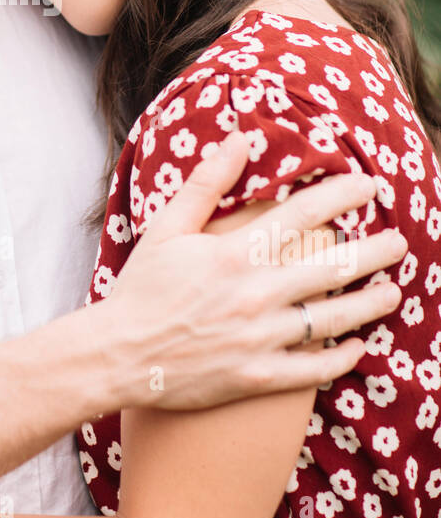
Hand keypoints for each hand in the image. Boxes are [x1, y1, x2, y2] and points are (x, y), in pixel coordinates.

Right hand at [97, 131, 404, 411]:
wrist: (117, 357)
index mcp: (234, 254)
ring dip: (370, 303)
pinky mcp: (258, 377)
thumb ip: (207, 184)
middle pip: (332, 267)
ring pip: (332, 319)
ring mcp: (259, 339)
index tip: (368, 187)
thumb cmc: (140, 289)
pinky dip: (340, 357)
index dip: (341, 196)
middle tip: (400, 242)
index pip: (302, 215)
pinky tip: (357, 346)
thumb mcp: (167, 229)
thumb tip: (239, 139)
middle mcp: (254, 295)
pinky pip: (313, 369)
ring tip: (393, 292)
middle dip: (374, 251)